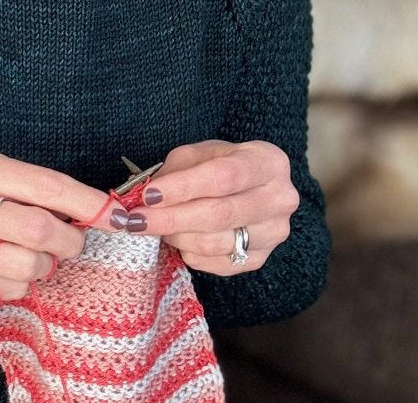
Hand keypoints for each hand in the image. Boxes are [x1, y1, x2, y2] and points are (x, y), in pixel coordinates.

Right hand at [0, 150, 116, 304]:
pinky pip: (4, 289)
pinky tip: (2, 268)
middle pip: (39, 230)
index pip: (43, 185)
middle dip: (69, 239)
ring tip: (32, 255)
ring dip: (43, 265)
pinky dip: (16, 282)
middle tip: (72, 240)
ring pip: (27, 266)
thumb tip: (82, 207)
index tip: (112, 212)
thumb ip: (22, 185)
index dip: (84, 201)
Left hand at [124, 140, 299, 275]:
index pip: (222, 177)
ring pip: (216, 243)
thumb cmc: (225, 164)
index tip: (149, 195)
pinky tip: (178, 239)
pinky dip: (190, 253)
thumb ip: (178, 169)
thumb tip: (148, 194)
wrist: (254, 187)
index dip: (183, 187)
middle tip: (137, 220)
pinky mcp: (261, 259)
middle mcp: (280, 200)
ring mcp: (274, 234)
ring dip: (176, 236)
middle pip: (219, 214)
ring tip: (155, 226)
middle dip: (171, 218)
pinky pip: (217, 264)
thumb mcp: (203, 153)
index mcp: (268, 162)